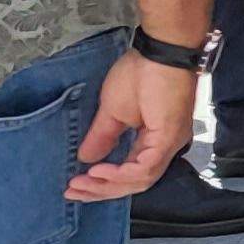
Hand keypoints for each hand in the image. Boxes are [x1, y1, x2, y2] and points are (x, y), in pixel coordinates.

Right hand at [69, 49, 192, 201]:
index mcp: (155, 140)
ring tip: (83, 182)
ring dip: (108, 185)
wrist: (160, 52)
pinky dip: (121, 174)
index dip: (103, 183)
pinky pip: (146, 167)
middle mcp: (166, 146)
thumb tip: (86, 158)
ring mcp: (170, 142)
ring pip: (141, 179)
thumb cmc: (141, 73)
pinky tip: (99, 171)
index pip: (131, 173)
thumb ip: (103, 136)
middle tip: (73, 192)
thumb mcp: (114, 111)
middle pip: (135, 181)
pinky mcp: (169, 136)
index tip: (75, 186)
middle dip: (101, 190)